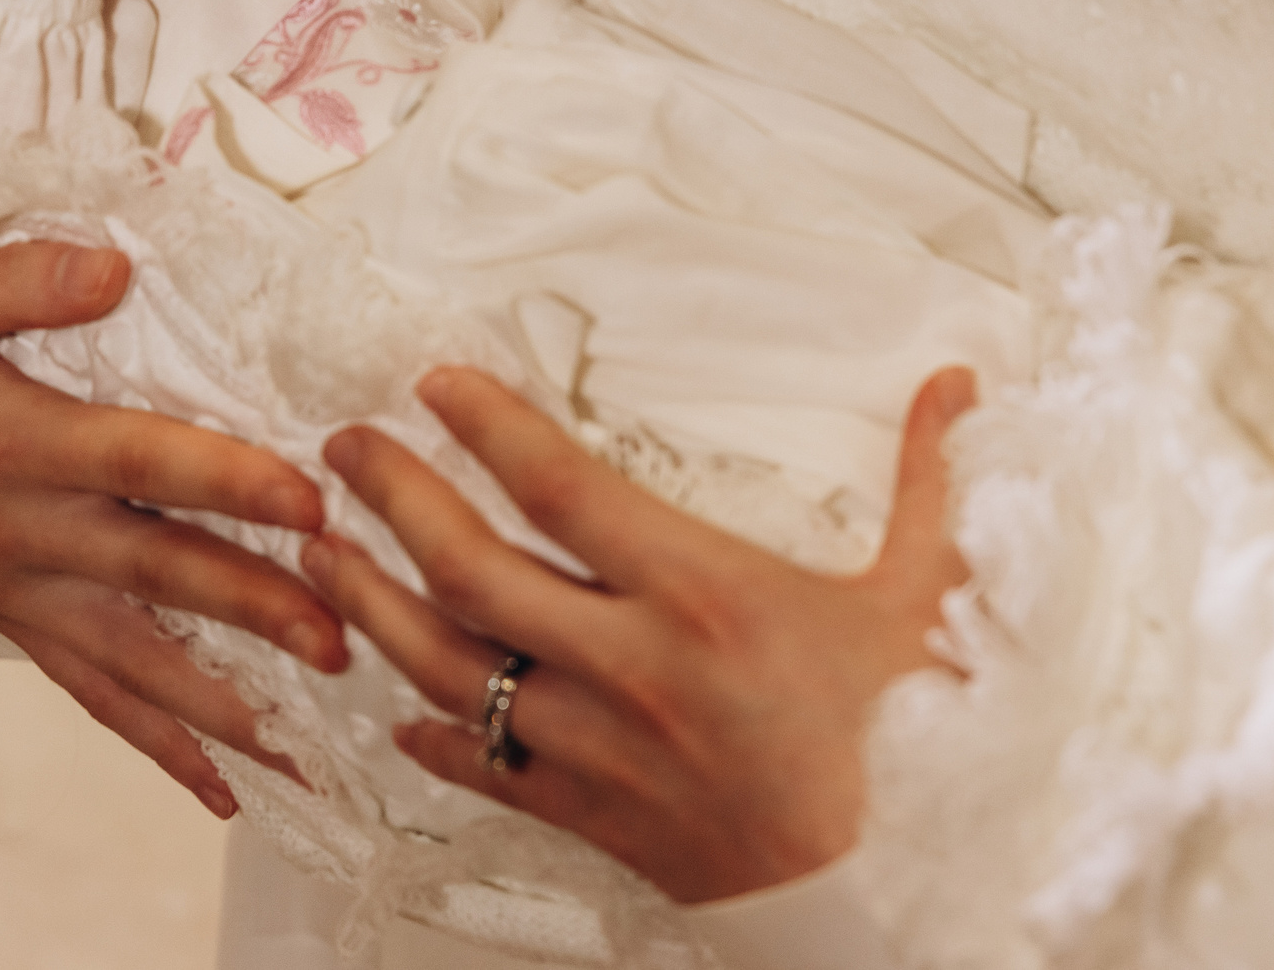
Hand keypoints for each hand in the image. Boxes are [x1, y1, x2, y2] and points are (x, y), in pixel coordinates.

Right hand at [0, 241, 348, 816]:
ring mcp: (20, 594)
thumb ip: (13, 280)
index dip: (224, 480)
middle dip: (253, 610)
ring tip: (319, 747)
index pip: (139, 458)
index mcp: (17, 442)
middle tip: (346, 641)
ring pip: (135, 663)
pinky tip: (231, 790)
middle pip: (156, 574)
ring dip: (227, 707)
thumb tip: (114, 269)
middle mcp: (25, 531)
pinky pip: (94, 697)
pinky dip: (163, 747)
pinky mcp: (12, 628)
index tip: (309, 501)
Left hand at [301, 365, 974, 901]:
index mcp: (701, 592)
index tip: (433, 382)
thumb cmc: (916, 741)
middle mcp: (630, 664)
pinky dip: (431, 736)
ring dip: (371, 603)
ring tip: (320, 552)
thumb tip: (954, 382)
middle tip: (342, 449)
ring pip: (447, 667)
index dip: (484, 425)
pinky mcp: (592, 816)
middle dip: (392, 497)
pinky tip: (393, 705)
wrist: (911, 892)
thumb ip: (925, 480)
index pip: (560, 485)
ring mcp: (598, 746)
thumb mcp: (926, 596)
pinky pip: (484, 770)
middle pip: (470, 567)